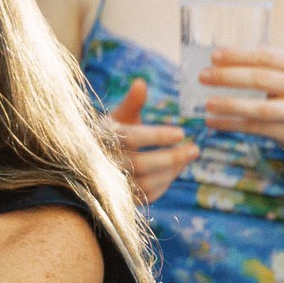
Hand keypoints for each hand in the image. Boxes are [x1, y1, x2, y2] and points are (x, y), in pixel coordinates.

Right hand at [105, 77, 194, 204]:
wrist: (88, 164)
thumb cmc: (110, 133)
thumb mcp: (119, 116)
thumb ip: (132, 102)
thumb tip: (141, 82)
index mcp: (104, 137)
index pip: (133, 138)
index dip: (157, 136)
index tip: (181, 132)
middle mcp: (106, 163)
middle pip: (141, 164)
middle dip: (171, 158)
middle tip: (195, 149)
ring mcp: (112, 184)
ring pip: (145, 183)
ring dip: (171, 172)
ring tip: (187, 157)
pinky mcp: (120, 199)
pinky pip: (146, 197)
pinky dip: (163, 185)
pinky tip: (175, 171)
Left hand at [199, 46, 283, 163]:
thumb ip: (269, 65)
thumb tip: (223, 58)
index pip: (266, 56)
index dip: (238, 55)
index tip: (214, 56)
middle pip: (260, 79)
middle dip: (228, 77)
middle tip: (203, 76)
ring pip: (258, 108)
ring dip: (229, 105)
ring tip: (207, 103)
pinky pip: (255, 128)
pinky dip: (232, 124)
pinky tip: (213, 121)